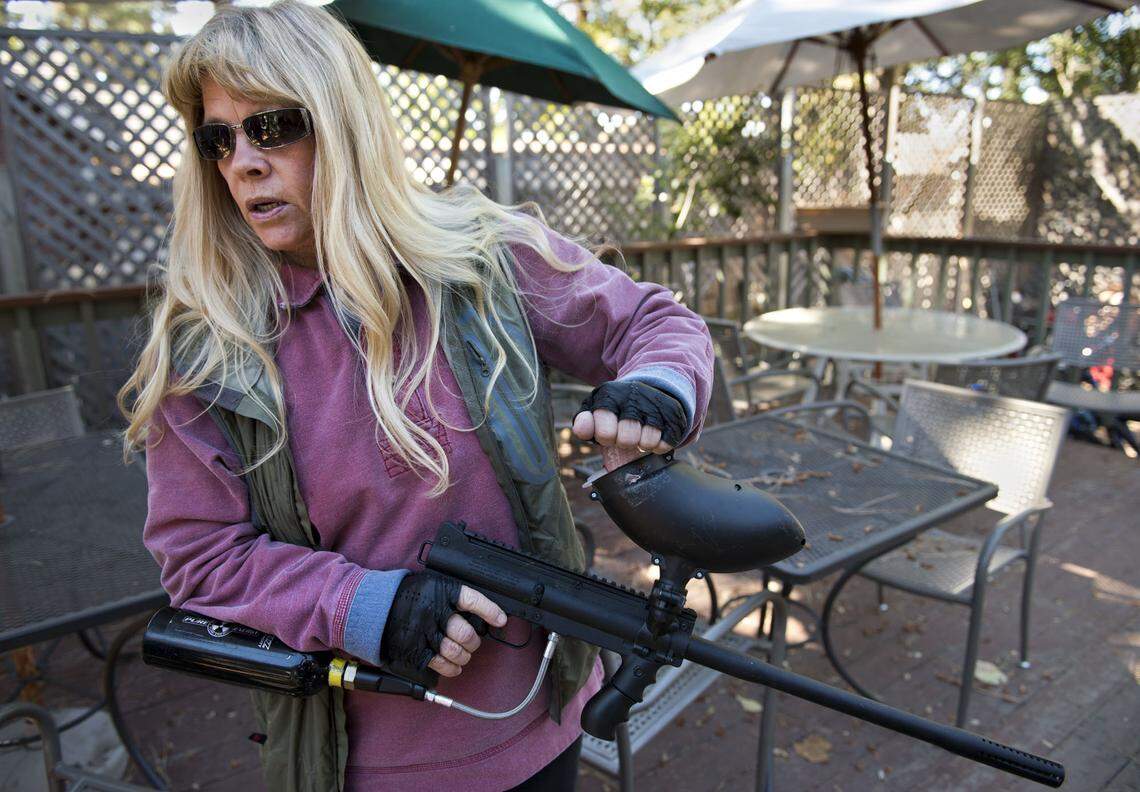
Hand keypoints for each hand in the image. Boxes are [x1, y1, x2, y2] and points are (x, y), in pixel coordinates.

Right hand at [380, 572, 506, 679]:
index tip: (501, 619)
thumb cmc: (409, 596)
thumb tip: (481, 612)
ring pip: (455, 651)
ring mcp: (423, 632)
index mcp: (440, 591)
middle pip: (465, 633)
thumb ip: (452, 595)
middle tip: (473, 642)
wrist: (376, 606)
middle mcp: (433, 611)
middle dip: (474, 642)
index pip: (472, 600)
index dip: (490, 611)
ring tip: (464, 655)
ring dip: (464, 656)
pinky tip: (454, 667)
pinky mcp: (414, 650)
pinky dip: (451, 668)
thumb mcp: (431, 585)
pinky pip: (439, 664)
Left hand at [571, 380, 685, 454]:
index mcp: (609, 396)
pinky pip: (665, 443)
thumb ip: (583, 423)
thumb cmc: (617, 408)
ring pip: (648, 442)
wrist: (650, 389)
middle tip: (625, 433)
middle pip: (627, 440)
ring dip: (643, 444)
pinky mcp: (673, 413)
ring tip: (640, 433)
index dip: (606, 438)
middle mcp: (632, 396)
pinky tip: (655, 434)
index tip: (608, 432)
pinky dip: (659, 445)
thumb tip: (581, 429)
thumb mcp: (595, 411)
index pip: (605, 432)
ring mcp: (654, 404)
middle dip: (624, 442)